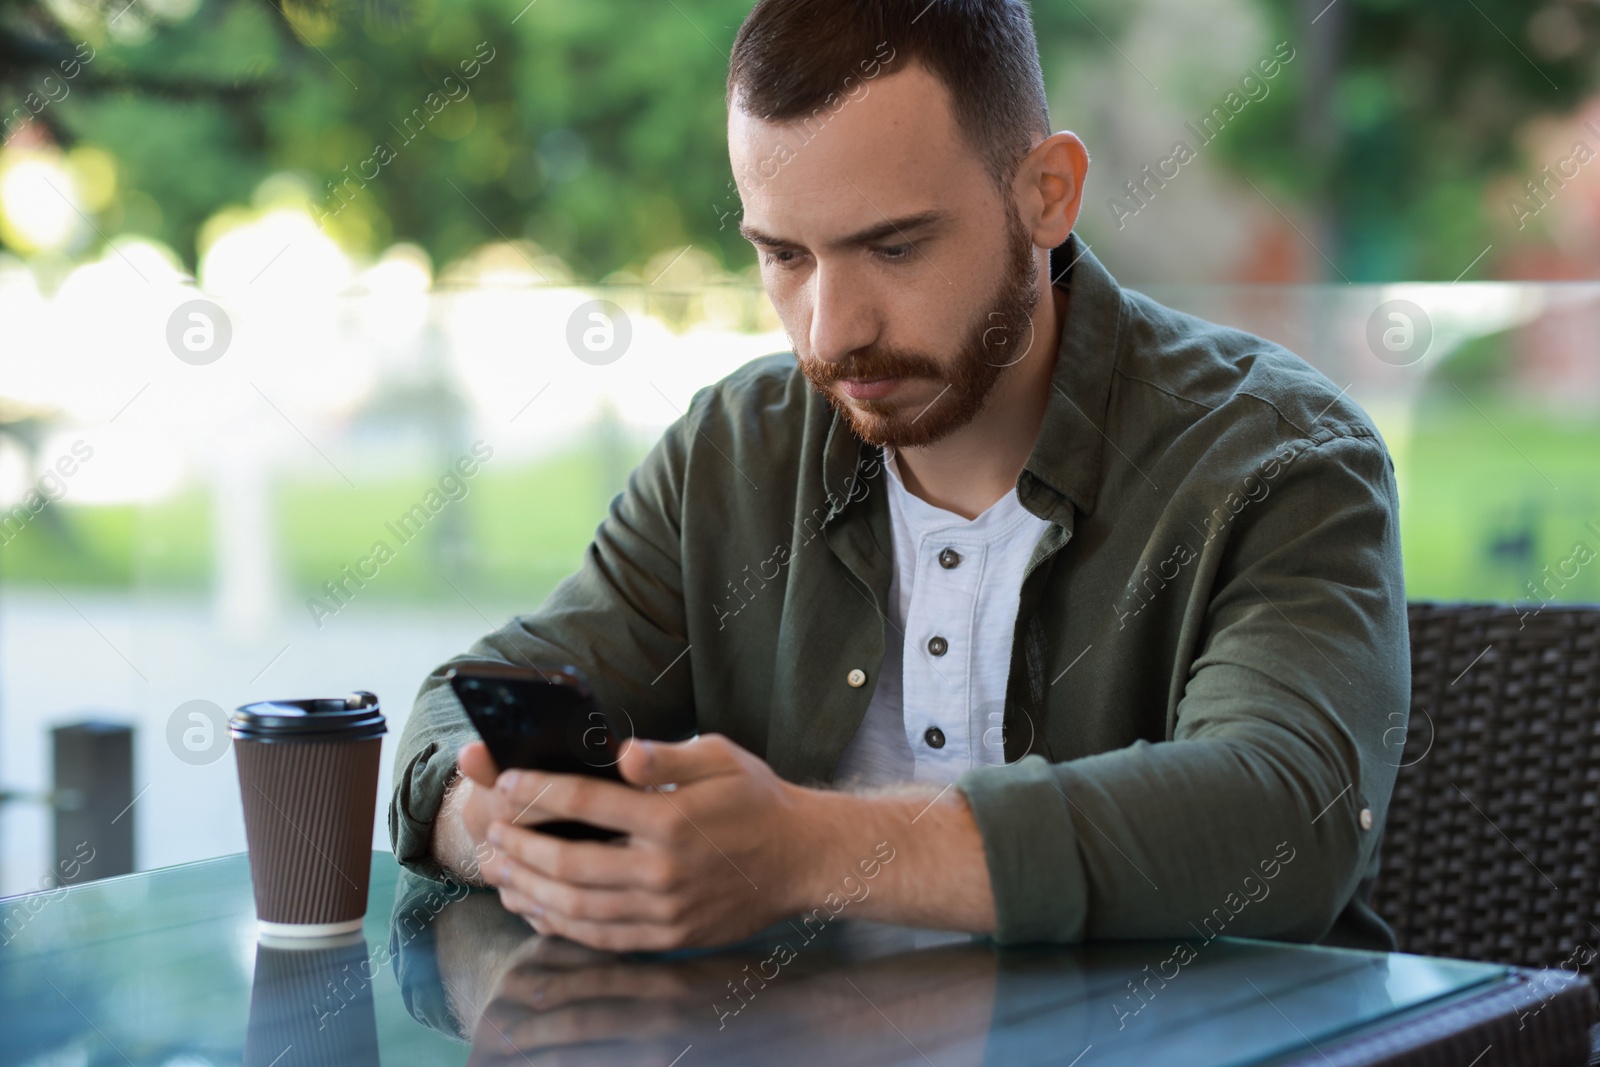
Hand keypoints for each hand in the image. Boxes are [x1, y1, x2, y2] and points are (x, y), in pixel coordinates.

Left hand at [473, 733, 817, 951]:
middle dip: (520, 847)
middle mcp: (664, 869)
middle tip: (490, 833)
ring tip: (499, 871)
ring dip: (529, 889)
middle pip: (570, 862)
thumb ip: (668, 755)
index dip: (539, 793)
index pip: (588, 803)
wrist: (800, 859)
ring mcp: (665, 910)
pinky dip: (560, 924)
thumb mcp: (722, 757)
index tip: (507, 783)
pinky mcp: (668, 936)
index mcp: (672, 818)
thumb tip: (622, 755)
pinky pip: (601, 937)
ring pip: (577, 906)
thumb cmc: (757, 800)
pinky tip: (536, 907)